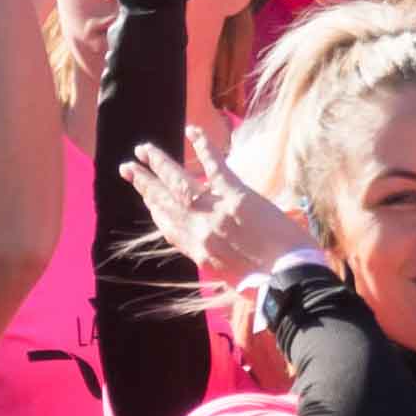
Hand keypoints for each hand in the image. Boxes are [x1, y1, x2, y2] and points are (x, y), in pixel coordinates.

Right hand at [121, 125, 315, 282]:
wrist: (288, 279)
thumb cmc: (265, 284)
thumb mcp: (231, 277)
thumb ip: (218, 261)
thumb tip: (215, 252)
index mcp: (197, 251)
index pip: (167, 227)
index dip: (155, 210)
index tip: (147, 199)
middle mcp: (198, 229)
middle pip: (164, 201)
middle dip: (143, 183)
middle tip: (126, 167)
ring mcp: (215, 211)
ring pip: (179, 182)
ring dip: (159, 162)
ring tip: (143, 149)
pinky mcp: (237, 196)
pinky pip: (215, 167)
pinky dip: (203, 147)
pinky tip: (192, 131)